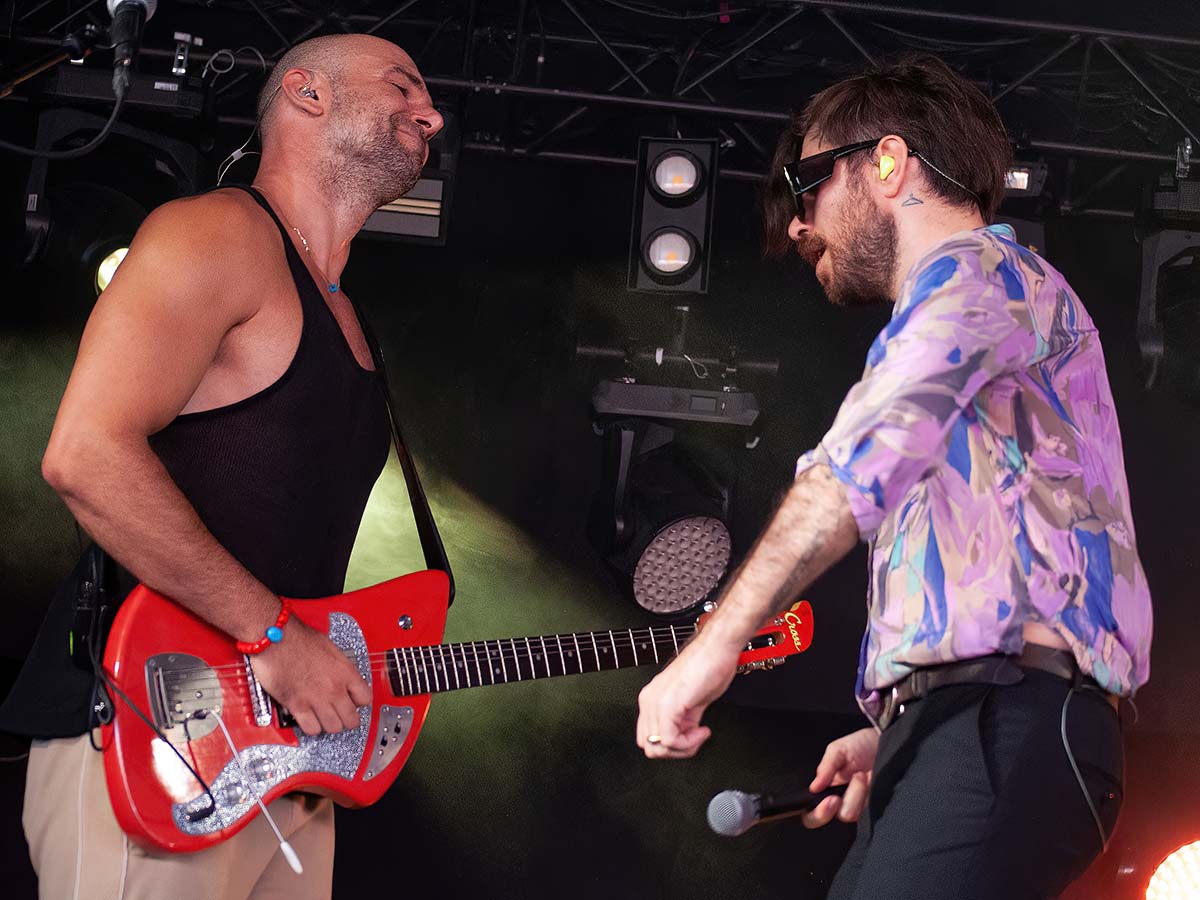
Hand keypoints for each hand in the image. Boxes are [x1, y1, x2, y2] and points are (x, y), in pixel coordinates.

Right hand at [250, 616, 371, 735]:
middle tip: (340, 715)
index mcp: (345, 671)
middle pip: (351, 719)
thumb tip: (340, 675)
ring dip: (329, 724)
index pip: (365, 698)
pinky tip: (309, 719)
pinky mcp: (297, 705)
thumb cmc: (298, 637)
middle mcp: (334, 688)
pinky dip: (311, 727)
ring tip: (324, 718)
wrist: (276, 639)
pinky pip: (312, 729)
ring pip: (333, 727)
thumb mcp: (329, 648)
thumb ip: (338, 666)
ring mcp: (316, 699)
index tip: (353, 702)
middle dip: (346, 718)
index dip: (359, 702)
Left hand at [636, 636, 740, 758]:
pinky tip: (702, 730)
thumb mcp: (692, 701)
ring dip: (684, 748)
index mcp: (651, 699)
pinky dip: (689, 743)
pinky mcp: (668, 705)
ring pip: (658, 748)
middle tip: (695, 738)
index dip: (672, 746)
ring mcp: (656, 703)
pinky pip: (670, 740)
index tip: (691, 736)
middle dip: (676, 751)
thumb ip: (683, 720)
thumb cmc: (709, 666)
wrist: (717, 649)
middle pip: (650, 748)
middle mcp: (649, 700)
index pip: (648, 739)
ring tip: (700, 733)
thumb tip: (685, 737)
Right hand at [802, 727, 878, 827]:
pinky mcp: (872, 806)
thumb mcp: (837, 750)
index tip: (830, 799)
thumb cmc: (859, 745)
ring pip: (850, 813)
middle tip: (841, 793)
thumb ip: (825, 768)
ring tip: (860, 774)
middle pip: (832, 817)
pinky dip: (867, 794)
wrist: (882, 742)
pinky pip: (867, 810)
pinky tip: (870, 780)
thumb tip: (814, 787)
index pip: (811, 814)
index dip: (817, 814)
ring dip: (856, 792)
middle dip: (838, 804)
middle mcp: (839, 801)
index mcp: (824, 790)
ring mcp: (856, 805)